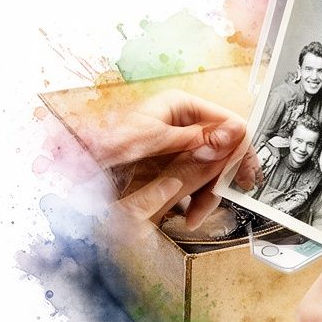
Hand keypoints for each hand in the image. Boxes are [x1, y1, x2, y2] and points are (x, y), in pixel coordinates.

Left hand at [82, 89, 260, 228]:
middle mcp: (183, 124)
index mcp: (182, 107)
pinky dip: (195, 199)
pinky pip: (195, 180)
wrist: (75, 176)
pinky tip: (189, 214)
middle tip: (230, 197)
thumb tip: (233, 134)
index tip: (246, 175)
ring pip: (211, 169)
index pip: (228, 123)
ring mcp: (178, 145)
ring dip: (208, 194)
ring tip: (197, 214)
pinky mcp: (172, 165)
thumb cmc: (104, 150)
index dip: (240, 151)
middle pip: (222, 149)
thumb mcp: (156, 145)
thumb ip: (197, 142)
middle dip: (222, 177)